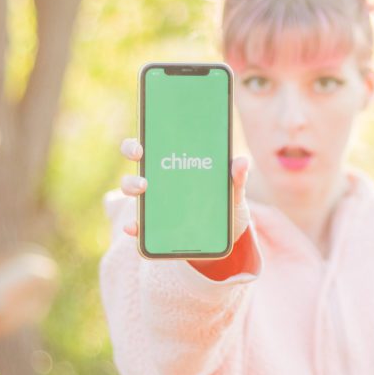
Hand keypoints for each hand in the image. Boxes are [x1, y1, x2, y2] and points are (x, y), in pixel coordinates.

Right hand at [118, 138, 251, 244]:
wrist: (226, 239)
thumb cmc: (226, 206)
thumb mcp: (234, 192)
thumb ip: (237, 177)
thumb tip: (242, 161)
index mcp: (178, 165)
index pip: (154, 143)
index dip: (144, 137)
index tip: (145, 135)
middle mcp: (160, 180)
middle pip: (137, 160)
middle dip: (132, 152)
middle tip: (140, 155)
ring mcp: (153, 204)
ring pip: (132, 188)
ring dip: (132, 185)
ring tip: (143, 187)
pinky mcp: (152, 229)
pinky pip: (136, 226)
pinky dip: (133, 226)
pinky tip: (134, 227)